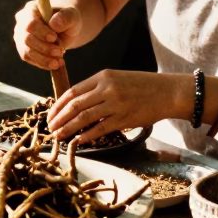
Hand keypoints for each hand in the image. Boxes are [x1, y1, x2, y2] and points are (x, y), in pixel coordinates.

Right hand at [13, 1, 81, 70]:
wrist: (65, 28)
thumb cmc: (67, 19)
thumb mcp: (72, 16)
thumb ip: (65, 17)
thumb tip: (54, 24)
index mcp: (31, 9)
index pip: (30, 23)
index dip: (41, 33)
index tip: (54, 38)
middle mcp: (22, 23)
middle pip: (26, 39)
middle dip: (44, 48)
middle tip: (60, 52)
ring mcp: (21, 37)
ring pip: (27, 52)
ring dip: (44, 59)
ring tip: (59, 61)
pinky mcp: (24, 49)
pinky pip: (30, 59)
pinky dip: (43, 63)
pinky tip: (55, 64)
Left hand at [47, 70, 189, 144]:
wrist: (167, 91)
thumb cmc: (142, 86)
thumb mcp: (117, 79)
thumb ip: (98, 88)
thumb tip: (76, 104)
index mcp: (103, 76)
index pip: (73, 91)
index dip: (58, 105)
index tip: (50, 115)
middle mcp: (107, 88)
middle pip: (75, 105)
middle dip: (59, 118)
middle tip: (50, 128)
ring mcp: (115, 103)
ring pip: (84, 117)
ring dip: (68, 128)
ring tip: (58, 136)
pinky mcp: (124, 118)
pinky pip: (100, 129)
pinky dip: (86, 135)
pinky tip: (78, 141)